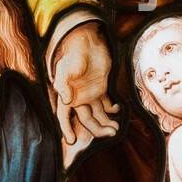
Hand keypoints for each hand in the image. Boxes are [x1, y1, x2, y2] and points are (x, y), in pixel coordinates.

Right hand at [50, 21, 119, 152]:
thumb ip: (63, 83)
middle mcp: (78, 98)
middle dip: (97, 129)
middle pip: (87, 119)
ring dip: (107, 123)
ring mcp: (90, 95)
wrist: (88, 42)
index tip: (71, 140)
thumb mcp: (65, 67)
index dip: (66, 127)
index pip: (64, 115)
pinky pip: (107, 104)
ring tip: (115, 129)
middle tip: (110, 134)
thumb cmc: (74, 54)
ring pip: (98, 115)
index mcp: (67, 95)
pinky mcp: (101, 89)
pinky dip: (113, 109)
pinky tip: (118, 109)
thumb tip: (66, 100)